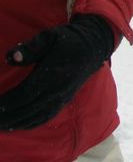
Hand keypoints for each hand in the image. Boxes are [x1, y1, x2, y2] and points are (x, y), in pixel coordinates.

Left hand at [0, 15, 114, 129]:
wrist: (94, 46)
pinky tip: (18, 125)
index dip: (6, 103)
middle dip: (6, 117)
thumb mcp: (49, 36)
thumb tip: (12, 57)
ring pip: (36, 117)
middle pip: (27, 110)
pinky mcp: (65, 100)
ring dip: (16, 124)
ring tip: (0, 125)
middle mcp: (58, 90)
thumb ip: (30, 47)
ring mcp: (62, 97)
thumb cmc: (68, 39)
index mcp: (52, 74)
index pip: (24, 94)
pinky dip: (30, 124)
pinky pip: (46, 117)